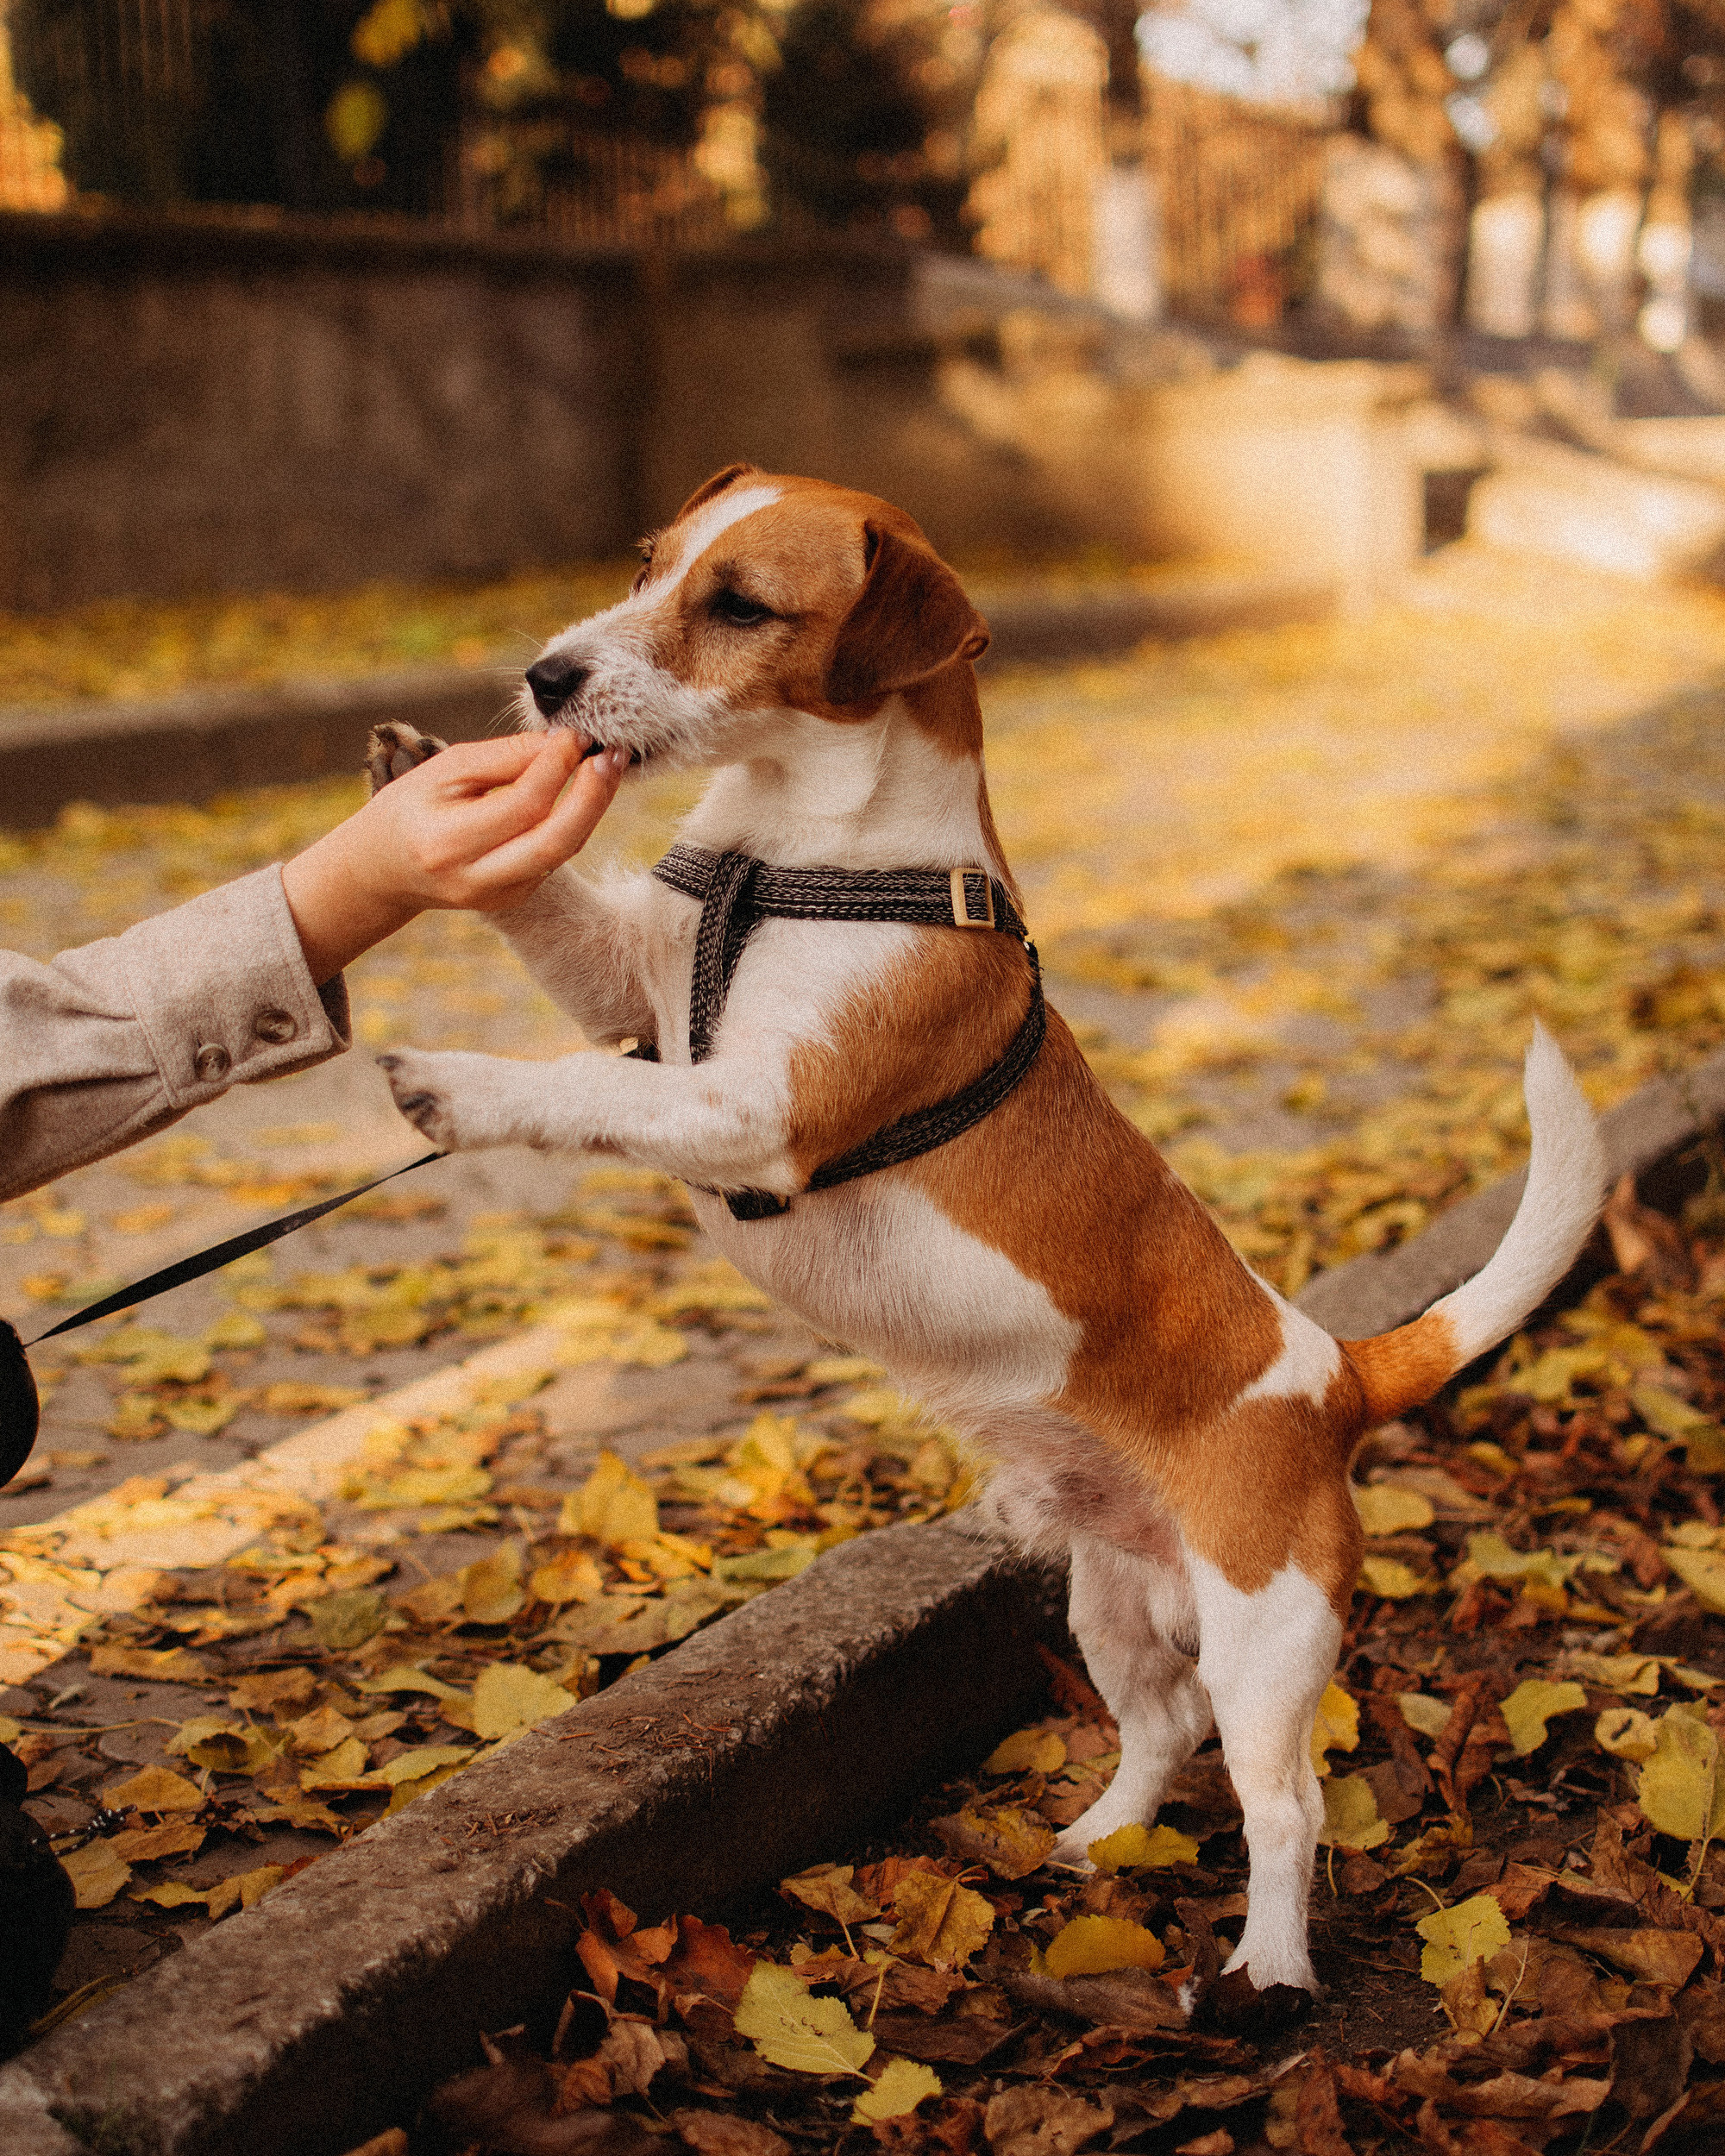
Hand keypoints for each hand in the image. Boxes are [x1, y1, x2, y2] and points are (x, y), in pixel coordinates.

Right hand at [282, 732, 626, 981]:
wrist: (384, 869)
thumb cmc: (411, 806)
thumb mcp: (445, 771)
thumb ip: (503, 757)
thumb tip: (561, 742)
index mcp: (447, 843)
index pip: (522, 805)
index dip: (555, 767)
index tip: (574, 734)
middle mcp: (476, 879)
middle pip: (555, 842)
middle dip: (592, 796)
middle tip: (613, 754)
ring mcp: (499, 896)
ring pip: (562, 851)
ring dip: (592, 806)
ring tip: (609, 764)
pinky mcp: (514, 899)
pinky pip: (554, 857)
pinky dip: (574, 821)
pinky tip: (586, 790)